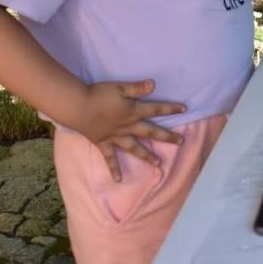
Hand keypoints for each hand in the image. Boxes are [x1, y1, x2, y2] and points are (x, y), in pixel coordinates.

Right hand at [67, 79, 184, 179]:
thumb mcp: (119, 87)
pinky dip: (114, 169)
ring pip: (134, 148)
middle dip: (166, 137)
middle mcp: (128, 126)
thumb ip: (137, 88)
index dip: (170, 108)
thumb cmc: (98, 95)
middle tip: (181, 142)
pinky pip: (109, 158)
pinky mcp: (103, 143)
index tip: (184, 108)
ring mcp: (116, 137)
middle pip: (150, 132)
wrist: (78, 107)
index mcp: (133, 111)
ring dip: (147, 156)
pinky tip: (119, 180)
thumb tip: (154, 84)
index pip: (155, 109)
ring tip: (158, 164)